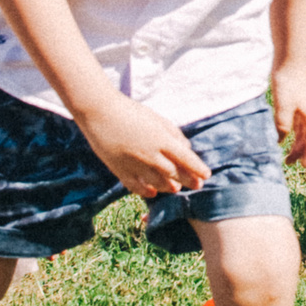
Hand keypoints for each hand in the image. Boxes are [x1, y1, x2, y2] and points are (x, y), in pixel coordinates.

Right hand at [75, 91, 208, 198]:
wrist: (99, 112)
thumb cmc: (131, 112)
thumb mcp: (157, 119)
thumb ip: (174, 135)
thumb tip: (187, 149)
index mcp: (161, 140)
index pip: (186, 159)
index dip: (198, 169)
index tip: (206, 175)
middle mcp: (150, 155)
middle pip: (174, 174)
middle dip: (188, 181)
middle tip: (197, 185)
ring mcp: (134, 165)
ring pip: (157, 184)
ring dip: (168, 187)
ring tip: (175, 188)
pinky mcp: (119, 171)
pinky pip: (136, 187)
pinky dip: (146, 192)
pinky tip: (153, 192)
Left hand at [272, 65, 305, 163]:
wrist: (290, 59)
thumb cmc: (287, 81)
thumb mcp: (283, 104)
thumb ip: (283, 123)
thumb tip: (281, 139)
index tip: (304, 166)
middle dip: (302, 152)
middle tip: (290, 164)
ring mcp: (305, 107)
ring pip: (304, 131)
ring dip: (297, 144)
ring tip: (286, 155)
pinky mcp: (298, 102)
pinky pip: (298, 123)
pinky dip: (292, 133)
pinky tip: (282, 137)